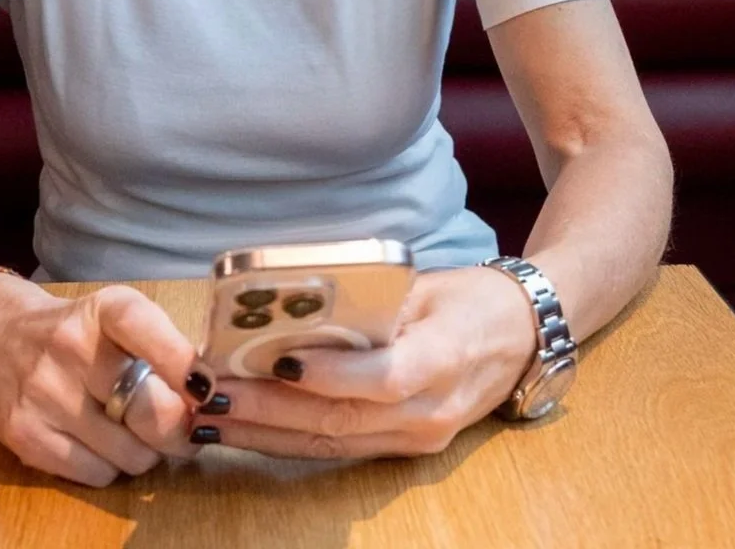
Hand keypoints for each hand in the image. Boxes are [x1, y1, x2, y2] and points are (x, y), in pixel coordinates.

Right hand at [0, 279, 211, 485]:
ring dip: (145, 452)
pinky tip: (101, 443)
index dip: (182, 363)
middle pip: (149, 410)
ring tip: (133, 431)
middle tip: (185, 429)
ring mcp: (41, 394)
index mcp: (102, 310)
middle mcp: (68, 347)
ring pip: (130, 453)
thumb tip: (216, 400)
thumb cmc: (77, 332)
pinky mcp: (23, 435)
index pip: (143, 327)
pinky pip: (96, 474)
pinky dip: (111, 467)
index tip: (209, 391)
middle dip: (180, 430)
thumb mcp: (118, 319)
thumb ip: (166, 350)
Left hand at [197, 264, 538, 458]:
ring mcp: (419, 438)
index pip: (384, 377)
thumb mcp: (428, 286)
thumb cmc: (472, 300)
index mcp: (446, 357)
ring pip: (332, 443)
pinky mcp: (405, 449)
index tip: (275, 359)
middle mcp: (432, 410)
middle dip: (268, 410)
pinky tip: (244, 430)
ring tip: (210, 417)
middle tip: (211, 393)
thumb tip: (294, 307)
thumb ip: (370, 303)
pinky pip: (339, 449)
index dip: (329, 374)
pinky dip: (287, 441)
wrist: (524, 338)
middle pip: (341, 419)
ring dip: (265, 434)